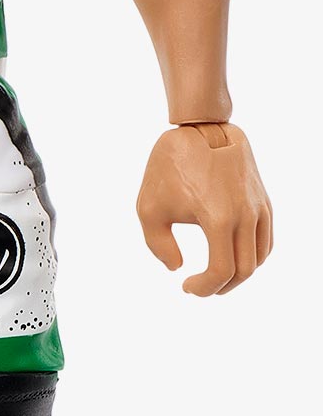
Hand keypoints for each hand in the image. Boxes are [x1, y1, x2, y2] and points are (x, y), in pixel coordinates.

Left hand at [136, 123, 272, 295]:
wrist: (199, 127)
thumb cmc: (170, 166)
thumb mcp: (149, 207)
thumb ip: (158, 245)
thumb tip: (178, 268)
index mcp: (218, 218)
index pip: (221, 271)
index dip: (204, 288)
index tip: (186, 286)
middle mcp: (245, 215)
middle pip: (244, 270)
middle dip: (221, 287)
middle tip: (200, 287)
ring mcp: (258, 207)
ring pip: (260, 257)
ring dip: (239, 273)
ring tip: (216, 276)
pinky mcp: (262, 199)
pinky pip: (266, 239)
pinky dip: (253, 256)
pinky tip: (232, 256)